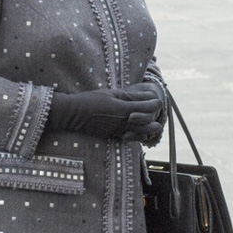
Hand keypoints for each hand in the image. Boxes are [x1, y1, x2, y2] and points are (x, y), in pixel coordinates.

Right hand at [49, 87, 163, 140]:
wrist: (74, 114)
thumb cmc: (92, 99)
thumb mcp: (112, 93)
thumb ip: (130, 95)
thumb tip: (147, 95)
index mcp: (124, 109)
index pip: (148, 108)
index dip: (156, 103)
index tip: (157, 99)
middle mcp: (124, 123)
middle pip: (149, 125)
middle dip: (155, 118)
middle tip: (155, 111)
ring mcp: (119, 131)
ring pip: (142, 134)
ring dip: (148, 128)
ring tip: (150, 121)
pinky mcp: (113, 136)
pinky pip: (131, 138)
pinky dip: (138, 134)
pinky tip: (137, 128)